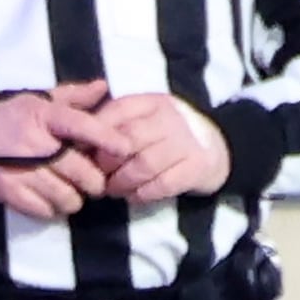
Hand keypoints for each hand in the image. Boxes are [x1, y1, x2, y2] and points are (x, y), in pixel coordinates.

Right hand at [0, 80, 112, 220]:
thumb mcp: (32, 97)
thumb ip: (70, 95)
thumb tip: (103, 87)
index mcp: (43, 115)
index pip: (85, 126)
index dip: (110, 140)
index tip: (123, 150)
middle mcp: (36, 142)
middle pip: (84, 174)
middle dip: (92, 183)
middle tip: (88, 181)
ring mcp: (21, 169)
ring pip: (68, 198)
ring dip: (72, 199)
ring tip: (65, 193)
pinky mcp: (7, 190)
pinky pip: (44, 210)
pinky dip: (50, 209)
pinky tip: (45, 199)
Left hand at [85, 91, 234, 204]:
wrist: (220, 147)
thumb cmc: (168, 133)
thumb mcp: (146, 118)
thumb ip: (117, 123)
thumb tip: (78, 140)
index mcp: (151, 102)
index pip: (116, 112)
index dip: (95, 132)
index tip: (81, 150)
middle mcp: (169, 118)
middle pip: (128, 139)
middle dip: (106, 160)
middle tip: (95, 175)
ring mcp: (186, 143)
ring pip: (145, 164)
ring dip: (123, 181)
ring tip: (112, 190)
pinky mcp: (198, 168)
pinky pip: (164, 184)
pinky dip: (144, 193)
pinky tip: (134, 198)